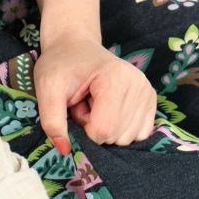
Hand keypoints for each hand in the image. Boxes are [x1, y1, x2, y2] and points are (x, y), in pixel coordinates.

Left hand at [34, 36, 157, 152]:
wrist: (76, 47)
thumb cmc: (61, 66)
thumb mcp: (47, 89)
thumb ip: (52, 121)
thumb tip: (64, 151)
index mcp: (115, 78)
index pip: (103, 130)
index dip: (85, 126)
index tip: (78, 105)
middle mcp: (138, 85)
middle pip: (116, 136)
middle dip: (96, 128)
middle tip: (87, 104)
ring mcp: (148, 93)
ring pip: (127, 139)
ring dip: (108, 129)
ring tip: (97, 105)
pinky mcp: (152, 101)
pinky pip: (139, 135)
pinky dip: (122, 129)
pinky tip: (111, 109)